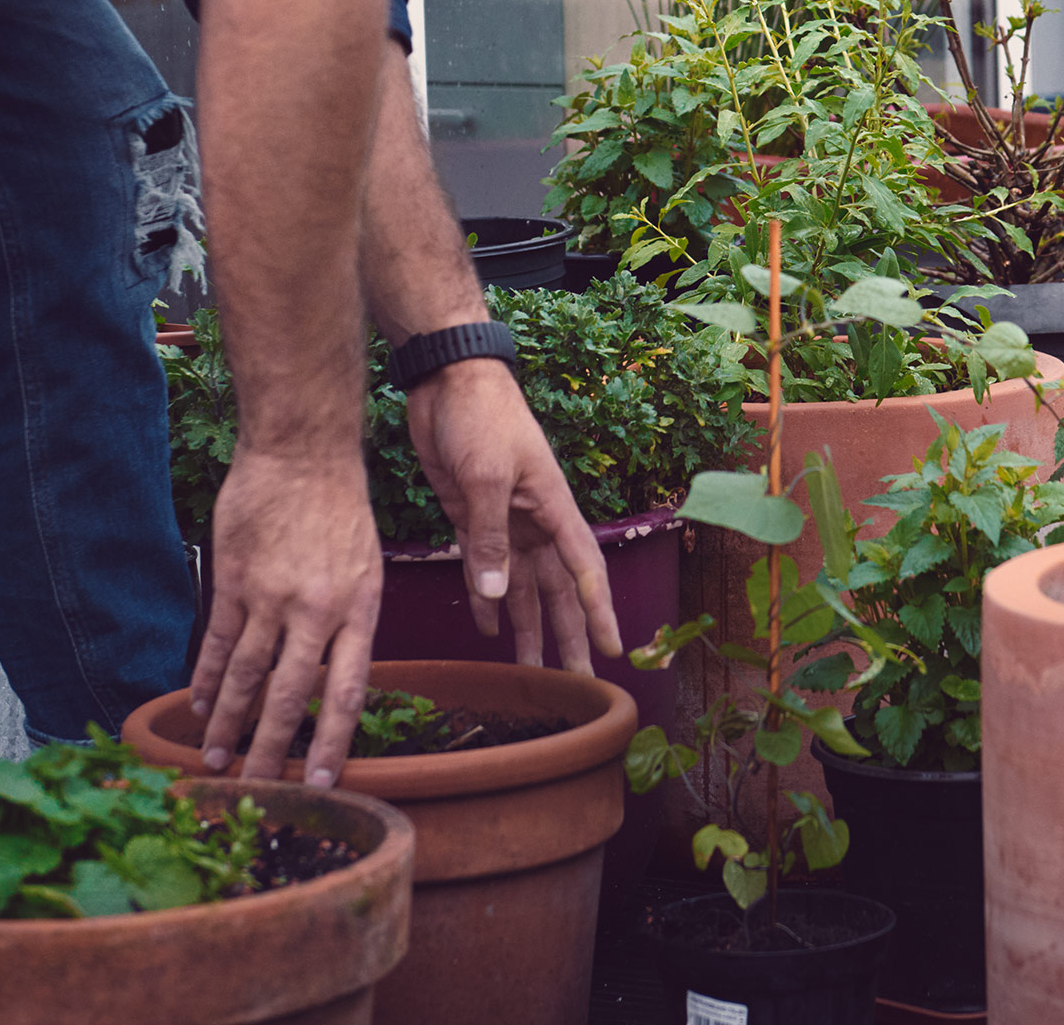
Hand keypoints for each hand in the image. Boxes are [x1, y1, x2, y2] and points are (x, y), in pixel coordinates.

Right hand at [190, 446, 382, 786]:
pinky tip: (198, 706)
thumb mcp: (368, 568)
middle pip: (287, 696)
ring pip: (244, 676)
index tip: (321, 783)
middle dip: (270, 751)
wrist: (302, 452)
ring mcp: (270, 597)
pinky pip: (217, 642)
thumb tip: (331, 678)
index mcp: (359, 610)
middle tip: (256, 793)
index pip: (345, 692)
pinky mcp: (233, 581)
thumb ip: (349, 623)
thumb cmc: (340, 509)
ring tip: (216, 762)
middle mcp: (315, 611)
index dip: (332, 742)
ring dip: (227, 725)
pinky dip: (205, 678)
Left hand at [407, 360, 621, 670]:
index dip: (600, 613)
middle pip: (557, 590)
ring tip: (532, 672)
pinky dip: (486, 599)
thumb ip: (491, 537)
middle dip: (568, 635)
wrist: (447, 380)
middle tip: (576, 682)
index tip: (616, 651)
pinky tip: (488, 628)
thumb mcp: (487, 476)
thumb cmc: (481, 417)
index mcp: (553, 507)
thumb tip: (499, 598)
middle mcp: (534, 521)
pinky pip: (484, 569)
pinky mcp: (471, 518)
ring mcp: (503, 521)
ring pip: (521, 587)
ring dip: (527, 627)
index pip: (584, 570)